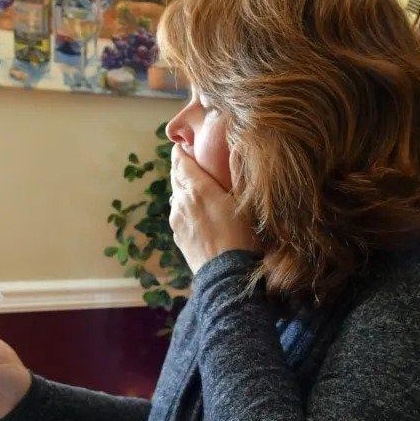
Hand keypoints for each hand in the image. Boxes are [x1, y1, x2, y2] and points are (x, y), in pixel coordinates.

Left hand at [169, 146, 258, 273]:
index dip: (181, 151)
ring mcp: (176, 220)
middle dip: (181, 167)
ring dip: (183, 189)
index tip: (184, 145)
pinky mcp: (177, 236)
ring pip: (175, 196)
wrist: (227, 275)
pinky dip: (184, 208)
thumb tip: (234, 153)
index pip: (180, 161)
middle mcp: (181, 201)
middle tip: (190, 161)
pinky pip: (178, 215)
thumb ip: (235, 176)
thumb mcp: (244, 202)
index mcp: (198, 188)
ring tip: (196, 188)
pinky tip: (197, 214)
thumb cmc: (243, 237)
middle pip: (175, 176)